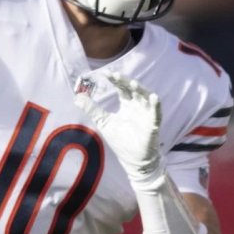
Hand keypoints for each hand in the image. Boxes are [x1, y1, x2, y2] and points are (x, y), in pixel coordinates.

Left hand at [74, 72, 163, 186]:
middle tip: (115, 75)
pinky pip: (156, 112)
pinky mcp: (153, 124)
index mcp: (127, 104)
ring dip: (140, 90)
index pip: (122, 88)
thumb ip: (92, 109)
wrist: (133, 160)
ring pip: (145, 97)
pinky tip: (153, 97)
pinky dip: (155, 104)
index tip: (105, 73)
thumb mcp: (103, 122)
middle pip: (133, 89)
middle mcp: (138, 106)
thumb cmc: (120, 140)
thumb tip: (77, 97)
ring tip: (133, 83)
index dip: (115, 80)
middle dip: (125, 82)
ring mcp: (146, 114)